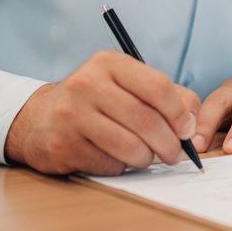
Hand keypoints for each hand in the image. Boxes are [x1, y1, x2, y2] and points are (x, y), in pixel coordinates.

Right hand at [3, 51, 200, 175]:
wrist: (39, 119)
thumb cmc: (96, 102)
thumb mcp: (126, 86)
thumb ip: (166, 97)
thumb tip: (192, 124)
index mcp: (109, 63)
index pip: (158, 87)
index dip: (179, 113)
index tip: (186, 131)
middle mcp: (87, 83)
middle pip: (146, 120)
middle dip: (169, 144)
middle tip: (174, 155)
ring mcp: (72, 114)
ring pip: (130, 146)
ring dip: (147, 159)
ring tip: (146, 157)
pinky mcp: (63, 144)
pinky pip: (109, 164)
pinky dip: (121, 167)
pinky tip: (114, 158)